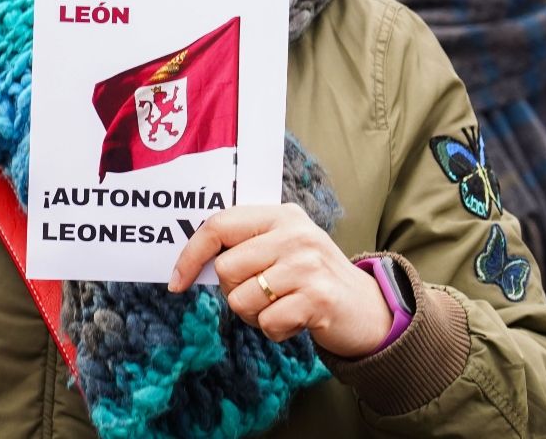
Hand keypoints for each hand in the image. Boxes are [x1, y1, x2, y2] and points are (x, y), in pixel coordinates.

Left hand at [167, 203, 393, 358]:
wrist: (368, 309)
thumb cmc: (313, 279)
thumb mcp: (283, 248)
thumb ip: (246, 245)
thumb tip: (191, 263)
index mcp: (280, 215)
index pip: (219, 224)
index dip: (191, 254)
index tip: (177, 282)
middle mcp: (294, 234)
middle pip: (226, 269)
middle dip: (234, 292)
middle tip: (262, 295)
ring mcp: (308, 265)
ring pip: (242, 300)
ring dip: (255, 315)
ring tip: (281, 307)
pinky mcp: (318, 298)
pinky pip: (267, 323)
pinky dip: (275, 331)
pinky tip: (295, 322)